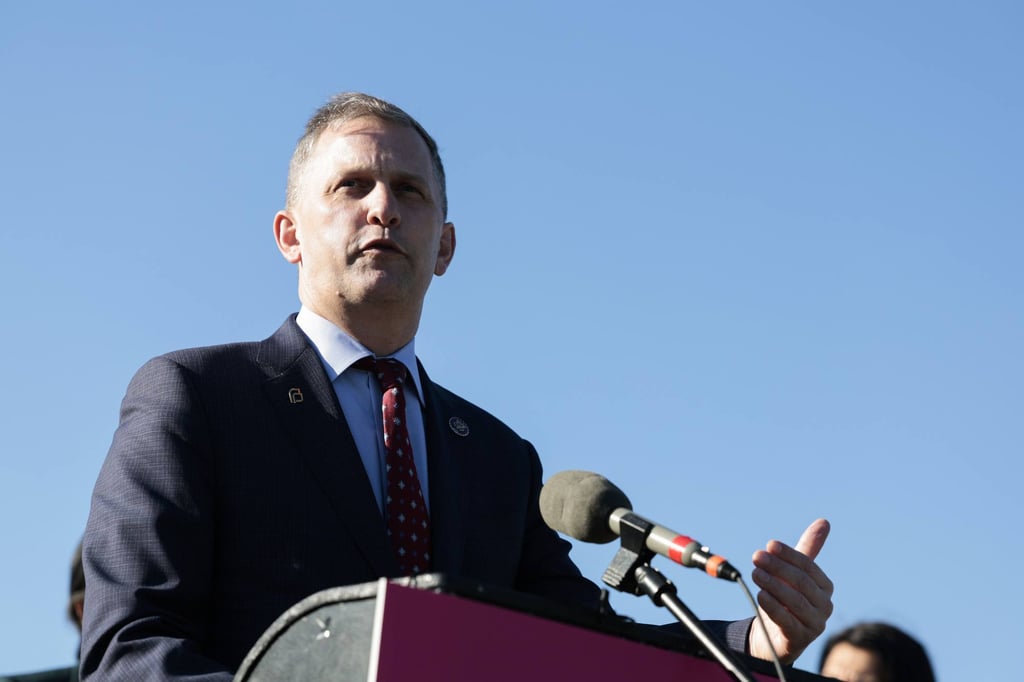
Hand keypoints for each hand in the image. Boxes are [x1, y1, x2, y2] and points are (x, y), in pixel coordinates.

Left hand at [748, 518, 833, 663]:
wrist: (773, 635)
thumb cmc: (785, 598)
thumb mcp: (793, 573)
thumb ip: (807, 550)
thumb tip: (824, 522)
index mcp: (825, 586)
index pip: (808, 566)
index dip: (789, 554)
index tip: (769, 545)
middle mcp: (824, 605)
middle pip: (801, 582)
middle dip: (778, 567)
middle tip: (756, 557)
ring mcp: (815, 624)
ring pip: (794, 601)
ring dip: (773, 585)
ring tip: (755, 573)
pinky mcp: (801, 639)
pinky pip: (787, 621)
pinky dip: (773, 607)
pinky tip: (761, 595)